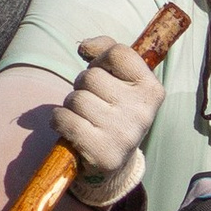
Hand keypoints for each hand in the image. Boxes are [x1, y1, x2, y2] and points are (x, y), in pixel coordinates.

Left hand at [56, 34, 163, 209]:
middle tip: (91, 102)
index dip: (100, 57)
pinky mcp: (102, 153)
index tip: (98, 68)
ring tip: (83, 117)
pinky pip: (65, 119)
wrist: (115, 164)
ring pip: (76, 98)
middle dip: (82, 86)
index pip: (118, 52)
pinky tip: (69, 127)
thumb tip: (85, 46)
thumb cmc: (113, 113)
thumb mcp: (121, 82)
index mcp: (151, 90)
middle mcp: (142, 112)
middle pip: (91, 76)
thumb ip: (109, 52)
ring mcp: (123, 135)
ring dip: (70, 105)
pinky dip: (59, 120)